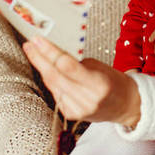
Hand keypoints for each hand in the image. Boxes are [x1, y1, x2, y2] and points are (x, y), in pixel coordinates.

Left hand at [22, 36, 140, 125]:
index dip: (50, 52)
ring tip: (33, 52)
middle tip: (29, 44)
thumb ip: (77, 64)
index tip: (38, 39)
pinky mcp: (70, 115)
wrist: (125, 106)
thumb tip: (53, 56)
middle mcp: (87, 99)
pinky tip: (48, 70)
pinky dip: (51, 80)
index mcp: (99, 84)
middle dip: (39, 58)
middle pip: (55, 76)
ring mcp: (77, 110)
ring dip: (41, 67)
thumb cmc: (115, 82)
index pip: (67, 66)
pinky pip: (55, 93)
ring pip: (52, 84)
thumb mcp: (101, 67)